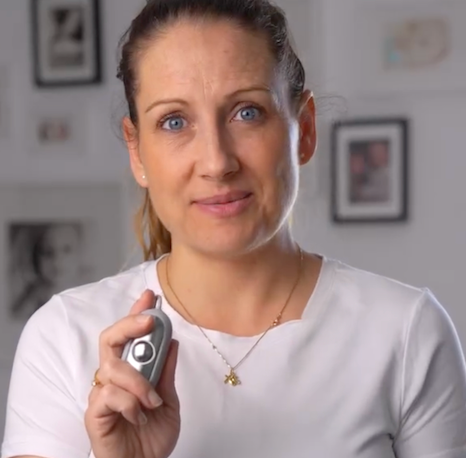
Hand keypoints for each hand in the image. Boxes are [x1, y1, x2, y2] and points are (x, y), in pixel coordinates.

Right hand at [84, 290, 180, 457]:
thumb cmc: (152, 436)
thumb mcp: (168, 400)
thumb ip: (166, 372)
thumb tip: (172, 341)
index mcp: (131, 371)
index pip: (129, 336)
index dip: (136, 314)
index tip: (149, 296)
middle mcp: (114, 378)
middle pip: (109, 339)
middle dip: (129, 324)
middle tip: (149, 320)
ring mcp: (102, 393)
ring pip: (113, 367)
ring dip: (139, 380)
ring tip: (153, 400)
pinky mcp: (94, 413)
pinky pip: (109, 395)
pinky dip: (130, 402)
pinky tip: (139, 415)